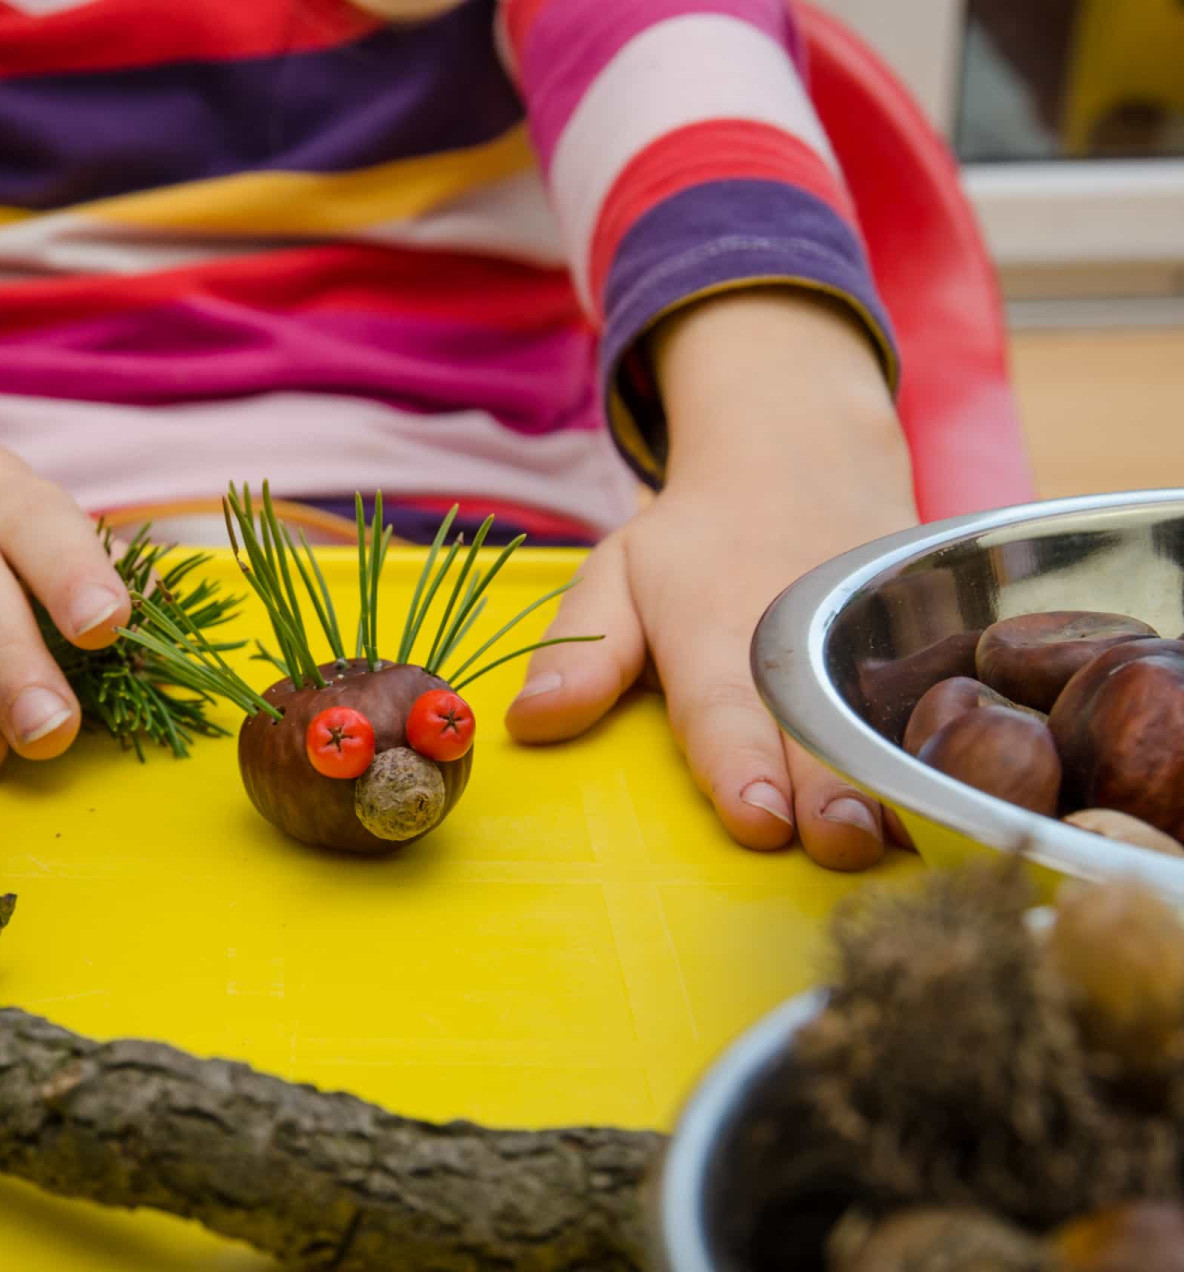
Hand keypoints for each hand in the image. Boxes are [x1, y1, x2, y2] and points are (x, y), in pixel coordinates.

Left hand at [506, 290, 917, 869]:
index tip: (757, 820)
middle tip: (841, 844)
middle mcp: (798, 638)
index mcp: (713, 629)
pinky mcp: (925, 636)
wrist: (800, 454)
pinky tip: (967, 803)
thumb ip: (579, 651)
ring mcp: (872, 636)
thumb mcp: (616, 574)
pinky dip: (951, 742)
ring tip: (913, 838)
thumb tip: (526, 722)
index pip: (722, 707)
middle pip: (815, 725)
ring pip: (889, 716)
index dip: (738, 766)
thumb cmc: (693, 545)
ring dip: (901, 779)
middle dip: (832, 790)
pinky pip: (942, 692)